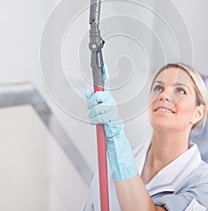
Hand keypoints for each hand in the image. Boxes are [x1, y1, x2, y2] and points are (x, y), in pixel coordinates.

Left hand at [85, 64, 137, 180]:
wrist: (116, 144)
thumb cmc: (107, 130)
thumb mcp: (97, 114)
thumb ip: (93, 103)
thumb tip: (87, 92)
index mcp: (107, 103)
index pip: (105, 87)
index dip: (104, 76)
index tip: (103, 66)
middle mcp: (111, 106)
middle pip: (100, 96)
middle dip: (94, 103)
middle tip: (93, 110)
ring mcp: (113, 113)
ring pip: (100, 107)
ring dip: (94, 115)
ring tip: (97, 120)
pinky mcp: (114, 121)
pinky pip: (103, 117)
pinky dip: (99, 120)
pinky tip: (101, 123)